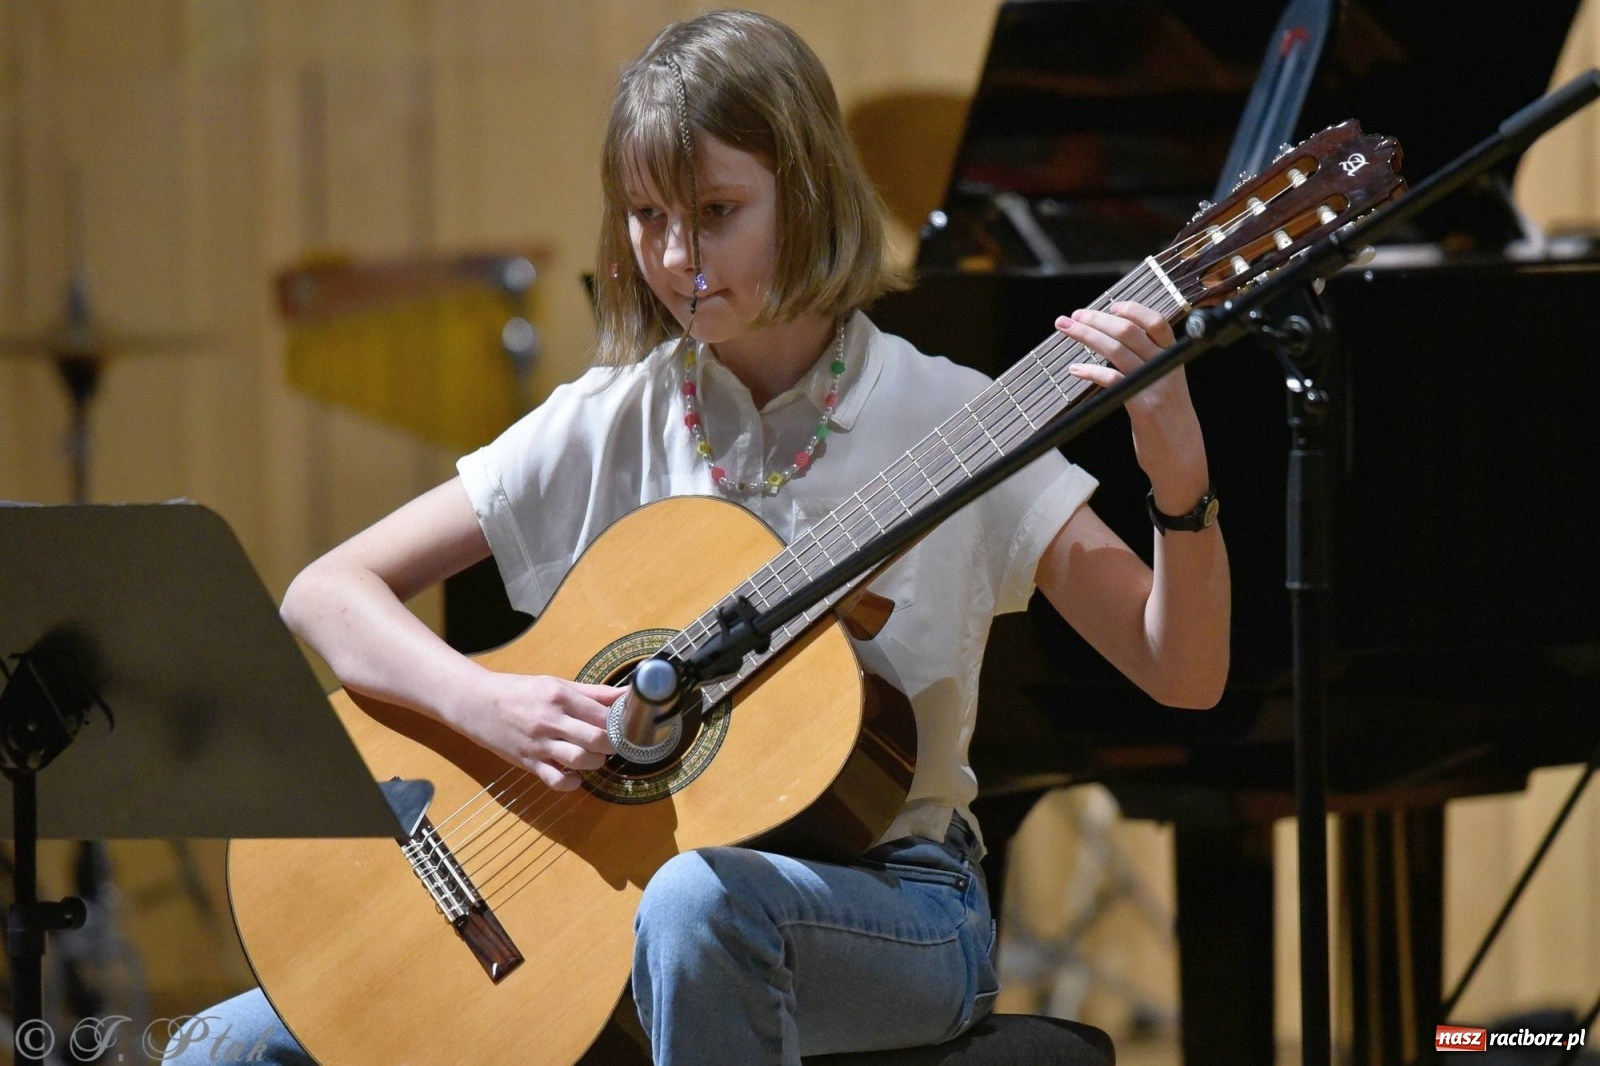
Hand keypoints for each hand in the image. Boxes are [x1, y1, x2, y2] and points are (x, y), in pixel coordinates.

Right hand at [448, 670, 620, 790]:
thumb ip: (593, 693)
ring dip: (596, 763)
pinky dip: (571, 783)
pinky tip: (575, 776)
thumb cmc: (519, 692)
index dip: (618, 724)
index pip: (602, 714)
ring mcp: (538, 743)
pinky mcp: (528, 762)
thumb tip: (625, 695)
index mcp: (560, 696)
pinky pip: (555, 780)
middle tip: (612, 744)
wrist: (476, 704)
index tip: (622, 727)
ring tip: (595, 757)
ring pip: (580, 760)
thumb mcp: (556, 684)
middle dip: (612, 745)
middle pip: (596, 738)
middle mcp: (550, 719)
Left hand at [1055, 301, 1185, 419]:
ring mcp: (1154, 386)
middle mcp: (1165, 367)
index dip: (1132, 310)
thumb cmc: (1168, 419)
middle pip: (1129, 331)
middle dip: (1096, 320)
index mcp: (1173, 358)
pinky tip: (1075, 370)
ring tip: (1067, 330)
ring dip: (1087, 336)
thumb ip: (1149, 362)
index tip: (1109, 306)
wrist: (1182, 455)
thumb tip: (1116, 340)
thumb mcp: (1165, 383)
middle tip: (1073, 316)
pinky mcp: (1143, 407)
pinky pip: (1113, 380)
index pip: (1157, 322)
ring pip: (1117, 349)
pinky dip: (1091, 371)